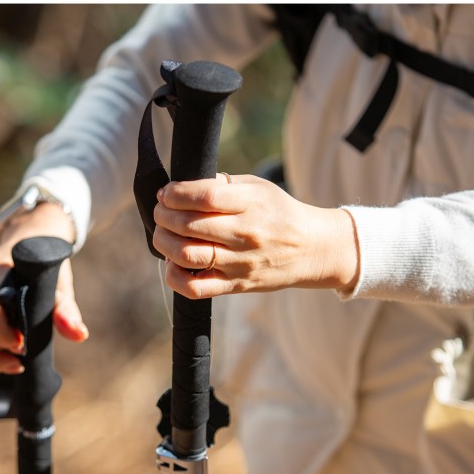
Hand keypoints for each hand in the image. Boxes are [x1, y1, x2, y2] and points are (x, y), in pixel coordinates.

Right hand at [0, 203, 88, 373]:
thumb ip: (67, 310)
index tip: (22, 347)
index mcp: (0, 269)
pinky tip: (1, 347)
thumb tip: (79, 335)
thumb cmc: (46, 266)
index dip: (0, 333)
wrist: (29, 238)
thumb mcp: (60, 285)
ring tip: (10, 363)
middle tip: (17, 365)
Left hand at [152, 174, 358, 298]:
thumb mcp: (259, 188)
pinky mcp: (236, 286)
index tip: (167, 193)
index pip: (204, 197)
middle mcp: (245, 235)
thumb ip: (223, 185)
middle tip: (160, 211)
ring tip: (163, 233)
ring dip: (164, 242)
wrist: (312, 250)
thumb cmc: (280, 214)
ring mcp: (239, 263)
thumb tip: (183, 187)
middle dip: (163, 215)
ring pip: (186, 255)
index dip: (176, 194)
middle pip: (188, 225)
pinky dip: (175, 276)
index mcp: (251, 204)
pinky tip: (173, 263)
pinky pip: (195, 288)